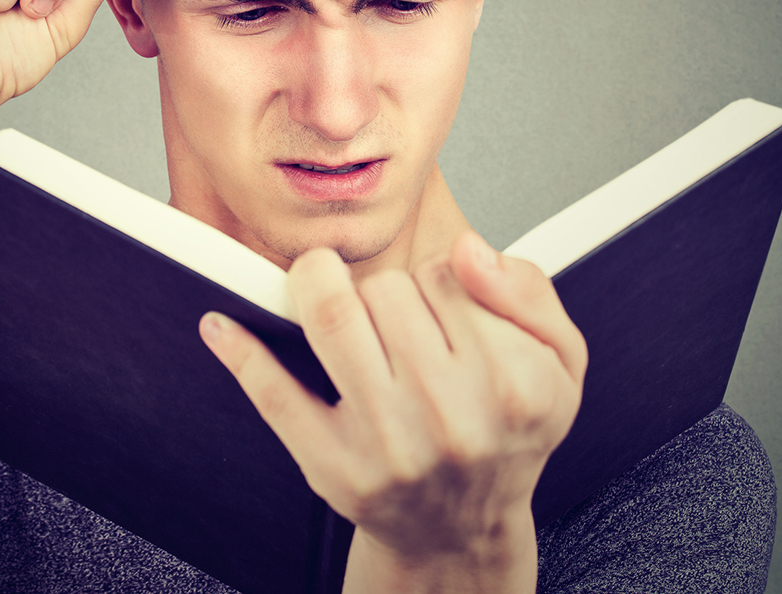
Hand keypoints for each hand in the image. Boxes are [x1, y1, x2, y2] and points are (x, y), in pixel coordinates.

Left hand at [199, 233, 585, 591]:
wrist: (463, 531)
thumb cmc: (508, 432)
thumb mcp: (561, 364)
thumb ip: (529, 292)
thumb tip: (467, 250)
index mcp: (514, 385)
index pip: (448, 274)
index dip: (439, 278)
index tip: (439, 306)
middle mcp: (451, 418)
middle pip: (387, 290)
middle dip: (384, 291)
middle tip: (394, 323)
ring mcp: (387, 446)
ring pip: (334, 314)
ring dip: (323, 289)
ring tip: (325, 290)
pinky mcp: (331, 467)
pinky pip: (274, 394)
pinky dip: (242, 352)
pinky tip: (221, 324)